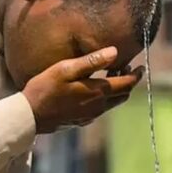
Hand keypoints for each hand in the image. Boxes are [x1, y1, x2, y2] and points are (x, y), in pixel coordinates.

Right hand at [22, 47, 143, 133]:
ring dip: (117, 90)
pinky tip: (93, 89)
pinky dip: (105, 98)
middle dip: (128, 81)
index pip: (127, 83)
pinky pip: (101, 109)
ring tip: (109, 75)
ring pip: (113, 103)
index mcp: (98, 92)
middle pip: (123, 95)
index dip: (136, 75)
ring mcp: (91, 115)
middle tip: (124, 67)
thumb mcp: (66, 69)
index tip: (140, 66)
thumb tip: (115, 52)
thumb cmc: (45, 88)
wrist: (30, 116)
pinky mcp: (82, 120)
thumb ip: (92, 61)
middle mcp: (99, 106)